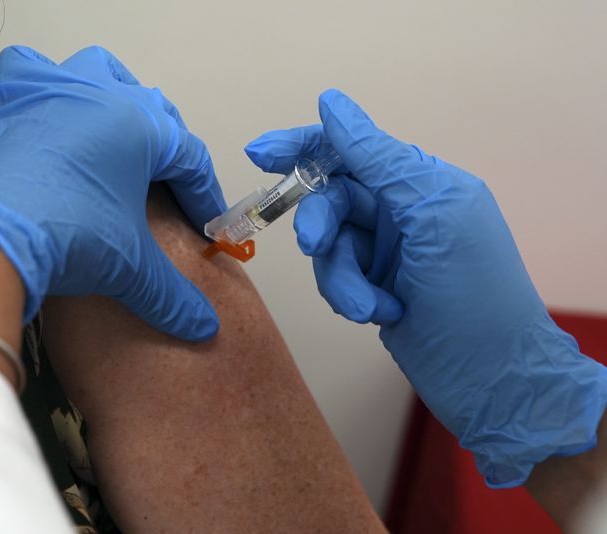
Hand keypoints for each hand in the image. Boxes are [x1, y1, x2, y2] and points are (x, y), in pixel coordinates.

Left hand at [0, 46, 225, 341]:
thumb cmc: (66, 235)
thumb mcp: (129, 267)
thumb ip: (172, 296)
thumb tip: (203, 326)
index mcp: (140, 124)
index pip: (189, 156)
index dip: (203, 194)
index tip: (206, 224)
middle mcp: (99, 93)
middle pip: (151, 111)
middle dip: (166, 149)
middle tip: (167, 189)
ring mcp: (49, 88)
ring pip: (96, 75)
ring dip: (114, 98)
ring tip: (116, 135)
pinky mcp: (5, 99)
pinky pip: (34, 76)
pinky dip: (48, 91)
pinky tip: (49, 119)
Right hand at [245, 89, 606, 486]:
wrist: (492, 380)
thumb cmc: (475, 293)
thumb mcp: (431, 214)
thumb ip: (379, 158)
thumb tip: (331, 102)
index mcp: (422, 183)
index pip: (352, 149)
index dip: (304, 146)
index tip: (259, 154)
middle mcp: (401, 212)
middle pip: (332, 198)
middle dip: (319, 223)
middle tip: (312, 245)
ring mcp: (386, 252)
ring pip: (330, 245)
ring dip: (341, 277)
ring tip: (368, 306)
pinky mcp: (373, 287)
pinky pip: (336, 278)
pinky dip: (351, 297)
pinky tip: (382, 314)